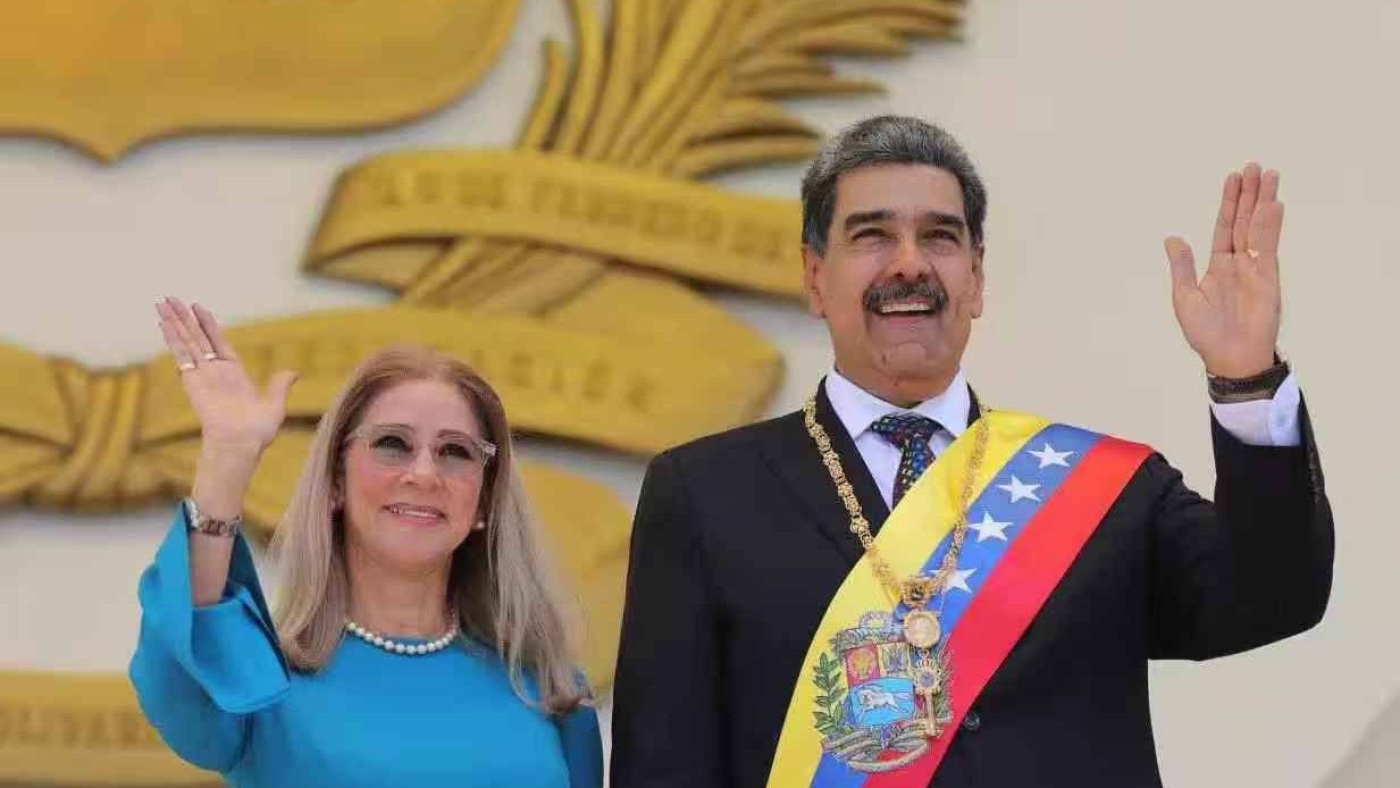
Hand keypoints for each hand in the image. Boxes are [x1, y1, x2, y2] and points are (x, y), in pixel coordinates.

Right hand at [156, 297, 296, 452]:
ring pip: (186, 340)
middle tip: (171, 298)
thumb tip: (293, 373)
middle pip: (196, 337)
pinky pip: (181, 354)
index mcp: (233, 373)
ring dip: (174, 321)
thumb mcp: (275, 404)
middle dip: (184, 317)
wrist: (241, 443)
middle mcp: (215, 371)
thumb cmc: (257, 431)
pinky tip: (163, 322)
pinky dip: (172, 338)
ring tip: (162, 302)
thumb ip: (280, 385)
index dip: (207, 324)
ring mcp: (202, 374)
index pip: (217, 341)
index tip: (198, 307)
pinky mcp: (192, 379)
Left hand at [1164, 163, 1282, 377]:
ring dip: (1263, 202)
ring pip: (1258, 227)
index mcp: (1217, 265)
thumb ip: (1181, 266)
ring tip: (1267, 175)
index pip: (1223, 226)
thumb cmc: (1205, 334)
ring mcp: (1254, 268)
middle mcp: (1238, 262)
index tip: (1233, 178)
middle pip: (1244, 220)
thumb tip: (1171, 238)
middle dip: (1248, 194)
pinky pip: (1268, 246)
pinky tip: (1273, 205)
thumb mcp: (1184, 296)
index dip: (1228, 203)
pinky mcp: (1267, 277)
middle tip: (1253, 166)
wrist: (1229, 358)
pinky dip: (1270, 225)